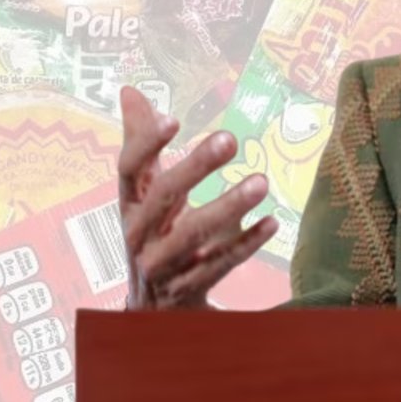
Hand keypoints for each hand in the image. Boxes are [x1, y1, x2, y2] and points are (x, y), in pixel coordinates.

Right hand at [118, 86, 276, 309]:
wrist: (151, 311)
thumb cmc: (152, 234)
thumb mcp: (143, 192)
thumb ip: (140, 142)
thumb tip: (129, 90)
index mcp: (128, 206)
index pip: (128, 169)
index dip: (146, 145)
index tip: (174, 119)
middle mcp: (139, 235)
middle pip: (162, 198)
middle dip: (194, 168)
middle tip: (230, 139)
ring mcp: (162, 266)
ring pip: (192, 236)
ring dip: (227, 207)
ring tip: (261, 181)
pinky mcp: (188, 291)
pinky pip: (219, 266)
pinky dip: (245, 244)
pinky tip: (272, 223)